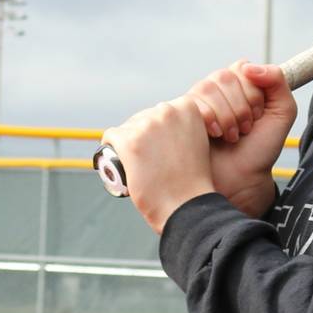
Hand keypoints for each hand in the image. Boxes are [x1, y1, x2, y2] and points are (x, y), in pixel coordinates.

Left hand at [101, 96, 215, 233]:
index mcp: (187, 107)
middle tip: (152, 160)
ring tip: (139, 164)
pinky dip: (112, 147)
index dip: (162, 129)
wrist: (187, 205)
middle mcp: (166, 111)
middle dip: (145, 136)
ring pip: (128, 128)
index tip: (165, 146)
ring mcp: (146, 126)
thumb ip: (184, 126)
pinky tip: (118, 159)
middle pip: (144, 117)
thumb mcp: (200, 142)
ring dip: (130, 143)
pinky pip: (111, 136)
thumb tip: (162, 120)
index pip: (164, 110)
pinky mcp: (128, 141)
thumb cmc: (194, 181)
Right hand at [185, 61, 296, 217]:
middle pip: (224, 76)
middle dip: (241, 107)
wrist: (241, 180)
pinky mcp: (181, 115)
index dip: (253, 93)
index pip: (242, 68)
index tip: (258, 116)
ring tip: (231, 136)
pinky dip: (210, 119)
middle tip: (244, 129)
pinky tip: (214, 136)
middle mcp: (216, 90)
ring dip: (226, 116)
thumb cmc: (260, 150)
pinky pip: (192, 102)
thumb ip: (278, 82)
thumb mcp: (282, 113)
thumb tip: (250, 67)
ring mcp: (197, 101)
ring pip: (208, 87)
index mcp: (238, 86)